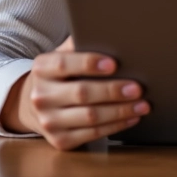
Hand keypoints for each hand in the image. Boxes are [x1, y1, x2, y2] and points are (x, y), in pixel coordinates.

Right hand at [0, 36, 150, 149]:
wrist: (34, 104)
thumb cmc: (60, 73)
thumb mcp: (62, 54)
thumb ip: (81, 44)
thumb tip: (112, 35)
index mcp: (42, 68)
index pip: (65, 64)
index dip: (89, 63)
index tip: (114, 64)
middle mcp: (41, 96)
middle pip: (82, 93)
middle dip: (113, 91)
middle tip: (138, 88)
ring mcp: (49, 121)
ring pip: (90, 117)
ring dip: (120, 111)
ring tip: (142, 104)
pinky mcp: (60, 140)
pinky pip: (92, 134)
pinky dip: (115, 126)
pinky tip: (131, 117)